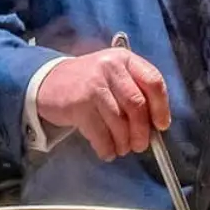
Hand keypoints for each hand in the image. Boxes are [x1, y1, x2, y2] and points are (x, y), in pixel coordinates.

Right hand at [35, 48, 169, 160]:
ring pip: (119, 122)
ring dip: (124, 142)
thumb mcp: (114, 74)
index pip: (153, 81)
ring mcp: (93, 85)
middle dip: (142, 131)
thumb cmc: (89, 81)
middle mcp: (110, 67)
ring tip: (122, 148)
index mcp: (125, 59)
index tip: (161, 125)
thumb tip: (154, 124)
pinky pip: (100, 133)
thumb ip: (135, 90)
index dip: (161, 107)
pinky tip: (107, 150)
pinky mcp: (79, 104)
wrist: (48, 80)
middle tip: (140, 145)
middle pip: (137, 105)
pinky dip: (106, 147)